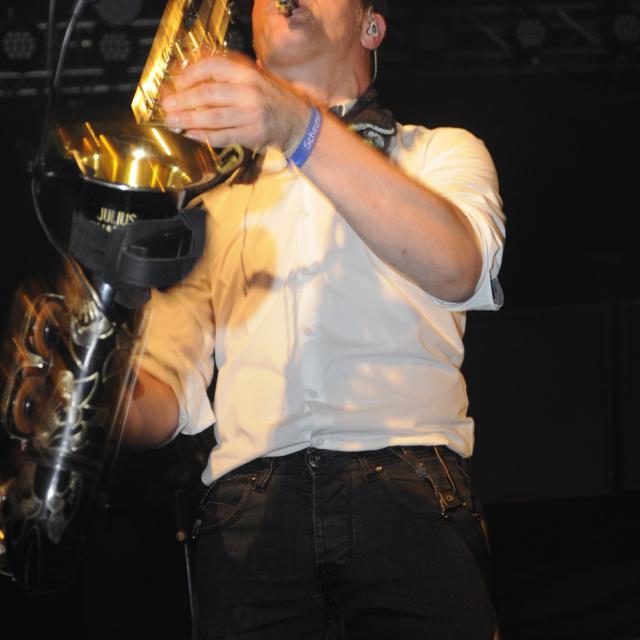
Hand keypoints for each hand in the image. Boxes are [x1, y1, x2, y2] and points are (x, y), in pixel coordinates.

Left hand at [162, 51, 310, 153]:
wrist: (298, 123)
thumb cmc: (271, 100)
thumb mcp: (254, 79)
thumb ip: (229, 76)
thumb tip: (192, 77)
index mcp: (247, 73)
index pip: (213, 67)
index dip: (191, 74)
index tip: (177, 83)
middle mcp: (249, 92)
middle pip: (208, 94)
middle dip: (183, 100)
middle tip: (167, 106)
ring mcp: (251, 114)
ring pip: (213, 117)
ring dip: (189, 120)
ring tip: (173, 121)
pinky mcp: (253, 134)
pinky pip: (223, 136)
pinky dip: (204, 136)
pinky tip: (190, 135)